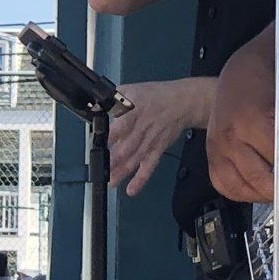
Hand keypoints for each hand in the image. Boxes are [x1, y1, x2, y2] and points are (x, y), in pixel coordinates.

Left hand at [108, 79, 210, 195]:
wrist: (182, 102)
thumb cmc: (155, 96)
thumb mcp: (131, 90)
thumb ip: (112, 99)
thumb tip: (95, 107)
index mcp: (134, 112)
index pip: (120, 126)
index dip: (109, 137)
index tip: (97, 145)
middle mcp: (142, 128)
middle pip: (127, 147)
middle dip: (113, 160)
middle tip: (100, 170)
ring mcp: (151, 141)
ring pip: (135, 159)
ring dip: (123, 172)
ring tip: (110, 182)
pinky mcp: (158, 149)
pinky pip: (149, 166)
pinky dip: (141, 178)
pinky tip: (132, 189)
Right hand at [206, 47, 278, 208]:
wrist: (236, 76)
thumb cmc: (264, 87)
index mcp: (250, 119)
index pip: (277, 155)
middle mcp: (229, 136)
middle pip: (256, 175)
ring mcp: (217, 148)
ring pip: (239, 186)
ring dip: (263, 197)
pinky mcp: (210, 156)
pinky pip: (224, 185)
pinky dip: (242, 194)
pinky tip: (259, 193)